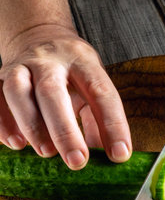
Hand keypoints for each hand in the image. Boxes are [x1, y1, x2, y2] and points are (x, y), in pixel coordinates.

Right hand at [0, 25, 131, 168]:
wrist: (38, 38)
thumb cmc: (71, 73)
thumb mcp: (91, 89)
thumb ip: (97, 121)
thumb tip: (108, 157)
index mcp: (83, 62)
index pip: (101, 92)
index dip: (113, 125)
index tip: (119, 154)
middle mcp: (50, 60)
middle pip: (53, 92)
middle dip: (65, 131)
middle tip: (77, 162)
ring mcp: (22, 66)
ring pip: (17, 90)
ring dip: (31, 124)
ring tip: (45, 153)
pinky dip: (1, 122)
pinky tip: (15, 144)